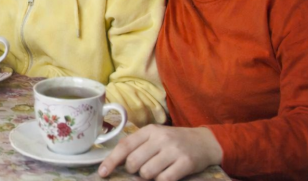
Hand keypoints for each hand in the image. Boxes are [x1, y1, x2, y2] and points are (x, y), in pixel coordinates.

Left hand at [98, 125, 222, 180]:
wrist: (205, 142)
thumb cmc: (174, 141)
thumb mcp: (155, 136)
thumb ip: (137, 145)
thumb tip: (115, 162)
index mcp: (149, 130)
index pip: (124, 146)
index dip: (111, 161)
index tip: (103, 172)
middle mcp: (160, 138)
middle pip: (133, 162)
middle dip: (133, 171)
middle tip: (140, 170)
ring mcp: (173, 150)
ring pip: (147, 173)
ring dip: (147, 177)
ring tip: (156, 171)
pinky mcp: (185, 163)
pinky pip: (164, 179)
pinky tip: (165, 176)